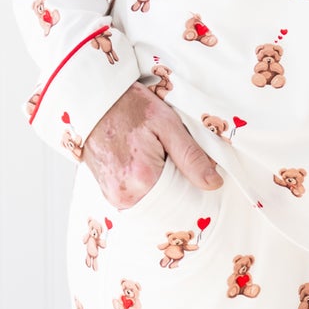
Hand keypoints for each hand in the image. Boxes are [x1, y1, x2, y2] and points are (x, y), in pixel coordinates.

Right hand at [82, 82, 223, 212]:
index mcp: (143, 178)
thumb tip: (214, 184)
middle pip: (169, 205)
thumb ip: (191, 156)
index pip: (185, 200)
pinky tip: (151, 166)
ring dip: (166, 189)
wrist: (94, 102)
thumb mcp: (167, 124)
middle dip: (182, 189)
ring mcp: (114, 197)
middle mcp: (125, 195)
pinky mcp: (110, 194)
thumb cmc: (129, 107)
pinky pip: (141, 200)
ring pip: (156, 204)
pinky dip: (151, 188)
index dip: (197, 188)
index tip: (202, 172)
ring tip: (162, 160)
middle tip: (179, 160)